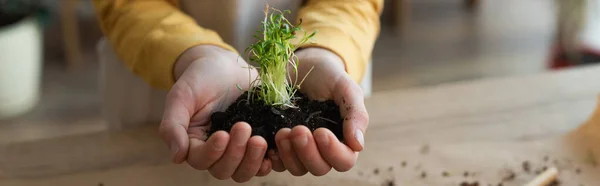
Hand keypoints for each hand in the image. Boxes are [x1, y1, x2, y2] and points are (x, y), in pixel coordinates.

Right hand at [159, 45, 270, 181]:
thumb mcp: (182, 96)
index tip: (223, 134)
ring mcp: (238, 148)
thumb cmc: (201, 77)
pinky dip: (270, 162)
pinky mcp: (258, 141)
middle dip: (235, 154)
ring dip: (252, 161)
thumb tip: (177, 157)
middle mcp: (216, 151)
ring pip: (243, 172)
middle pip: (223, 170)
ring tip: (259, 140)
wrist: (227, 65)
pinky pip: (264, 162)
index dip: (212, 152)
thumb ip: (173, 125)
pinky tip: (274, 150)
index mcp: (194, 143)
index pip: (200, 160)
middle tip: (244, 128)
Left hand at [269, 48, 368, 175]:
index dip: (333, 152)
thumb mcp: (344, 88)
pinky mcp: (281, 145)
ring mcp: (300, 149)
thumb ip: (355, 113)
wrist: (300, 65)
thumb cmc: (327, 76)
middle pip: (320, 168)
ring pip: (298, 168)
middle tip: (298, 129)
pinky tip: (267, 139)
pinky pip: (277, 162)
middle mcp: (322, 149)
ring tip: (282, 131)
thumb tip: (358, 146)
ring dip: (289, 154)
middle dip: (308, 152)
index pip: (344, 160)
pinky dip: (273, 155)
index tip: (321, 132)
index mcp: (343, 139)